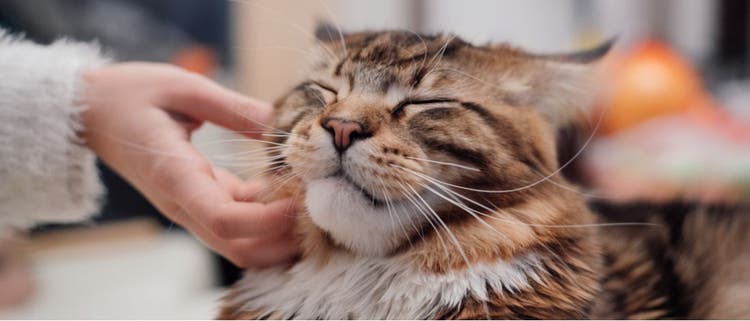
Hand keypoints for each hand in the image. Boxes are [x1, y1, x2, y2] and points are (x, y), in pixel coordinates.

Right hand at [81, 63, 297, 267]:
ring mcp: (190, 208)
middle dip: (284, 238)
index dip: (268, 219)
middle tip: (320, 206)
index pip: (225, 220)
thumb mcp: (183, 88)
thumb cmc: (129, 95)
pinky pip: (238, 224)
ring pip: (241, 243)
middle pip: (239, 247)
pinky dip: (267, 217)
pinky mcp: (198, 202)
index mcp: (175, 177)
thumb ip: (234, 108)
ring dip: (279, 233)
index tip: (301, 200)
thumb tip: (282, 122)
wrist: (88, 112)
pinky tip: (291, 191)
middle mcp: (183, 204)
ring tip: (312, 201)